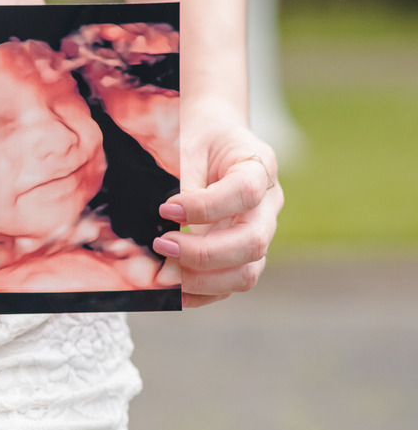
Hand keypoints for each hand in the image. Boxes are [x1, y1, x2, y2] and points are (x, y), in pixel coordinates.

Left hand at [150, 103, 282, 307]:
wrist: (215, 136)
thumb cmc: (199, 138)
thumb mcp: (191, 143)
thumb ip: (186, 178)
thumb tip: (169, 218)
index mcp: (258, 166)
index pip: (245, 192)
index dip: (205, 207)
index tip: (166, 208)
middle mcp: (268, 204)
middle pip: (253, 241)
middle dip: (204, 253)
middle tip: (162, 244)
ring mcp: (260, 231)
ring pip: (248, 271)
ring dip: (204, 279)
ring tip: (166, 272)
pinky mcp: (245, 252)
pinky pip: (233, 282)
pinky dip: (204, 293)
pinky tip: (175, 292)